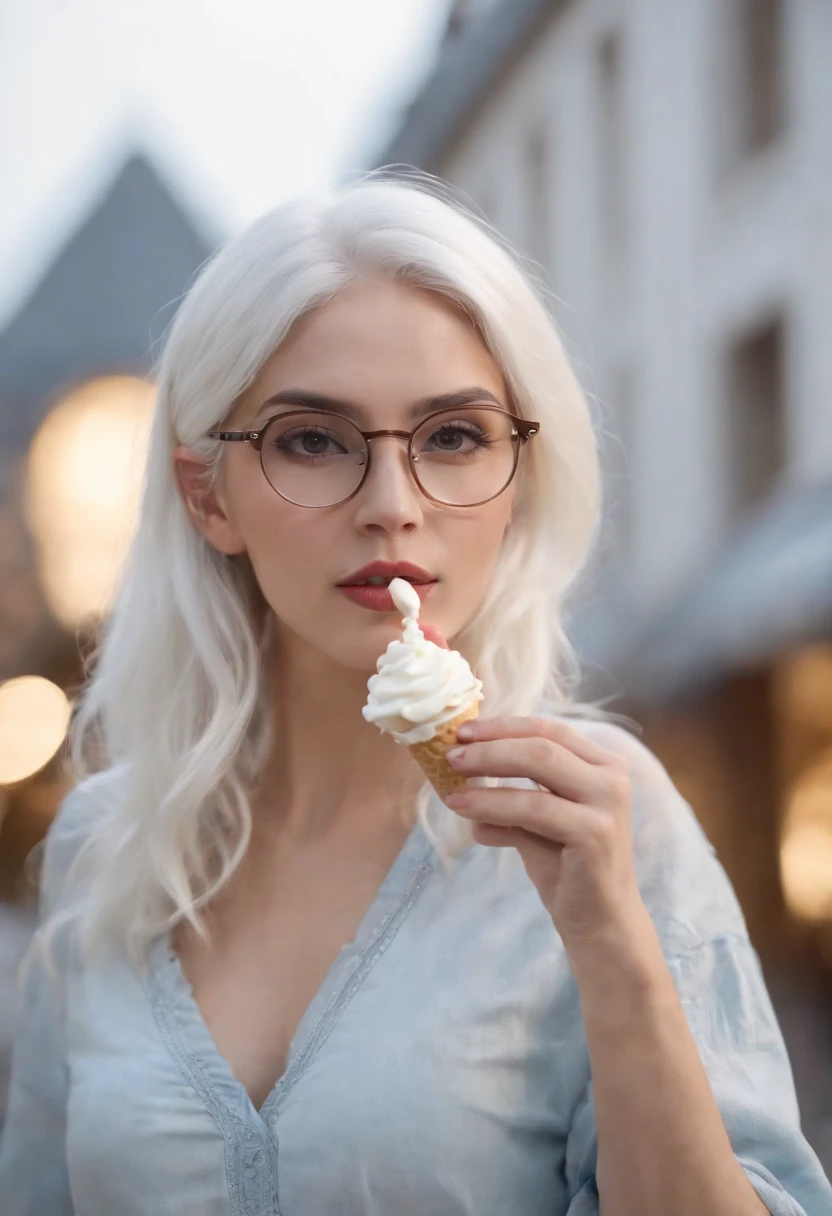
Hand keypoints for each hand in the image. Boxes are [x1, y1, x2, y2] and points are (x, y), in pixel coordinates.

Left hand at [444, 716, 645, 951]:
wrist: (600, 923)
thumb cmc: (568, 868)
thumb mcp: (536, 821)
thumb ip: (510, 793)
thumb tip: (457, 774)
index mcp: (602, 764)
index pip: (548, 728)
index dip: (503, 726)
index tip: (463, 732)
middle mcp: (612, 777)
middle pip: (542, 742)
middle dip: (491, 744)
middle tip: (451, 754)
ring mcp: (607, 803)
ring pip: (538, 765)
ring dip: (487, 769)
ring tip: (450, 783)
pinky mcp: (594, 832)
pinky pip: (533, 807)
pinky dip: (493, 805)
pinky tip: (466, 812)